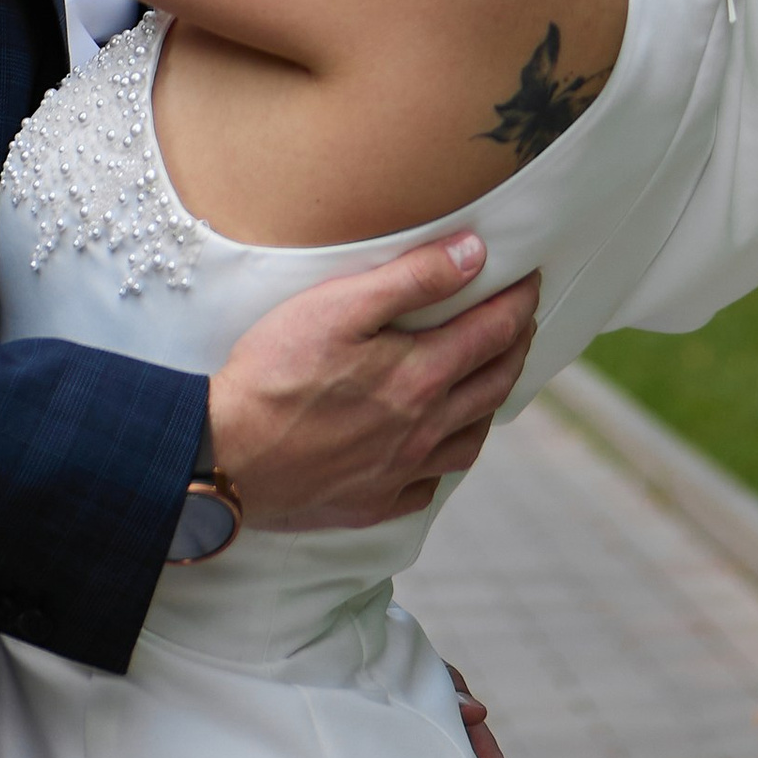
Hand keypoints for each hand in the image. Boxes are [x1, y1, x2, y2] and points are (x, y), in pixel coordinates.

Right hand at [206, 235, 538, 531]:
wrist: (225, 456)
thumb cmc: (276, 371)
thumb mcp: (341, 305)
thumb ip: (414, 279)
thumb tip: (476, 255)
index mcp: (421, 377)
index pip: (494, 331)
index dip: (520, 300)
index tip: (532, 278)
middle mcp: (424, 430)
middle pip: (495, 385)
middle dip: (516, 345)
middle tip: (521, 319)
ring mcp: (400, 473)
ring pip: (471, 440)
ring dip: (491, 403)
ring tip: (490, 378)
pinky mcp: (372, 503)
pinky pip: (430, 484)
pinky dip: (445, 458)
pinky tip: (437, 444)